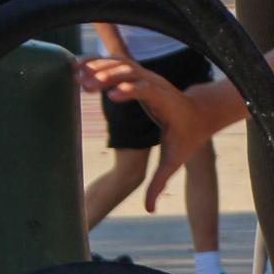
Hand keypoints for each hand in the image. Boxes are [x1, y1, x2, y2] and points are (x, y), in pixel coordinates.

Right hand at [78, 59, 232, 207]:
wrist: (199, 113)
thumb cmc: (186, 139)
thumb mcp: (173, 161)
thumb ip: (159, 183)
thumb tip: (150, 210)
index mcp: (165, 103)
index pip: (148, 92)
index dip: (131, 91)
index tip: (111, 96)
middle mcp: (155, 84)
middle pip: (131, 72)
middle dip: (108, 76)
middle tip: (83, 86)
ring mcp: (147, 76)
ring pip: (121, 64)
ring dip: (98, 67)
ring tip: (74, 75)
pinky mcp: (138, 74)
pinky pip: (116, 63)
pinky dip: (97, 63)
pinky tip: (76, 66)